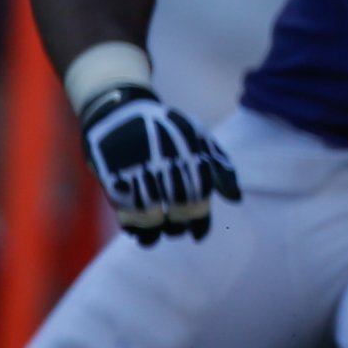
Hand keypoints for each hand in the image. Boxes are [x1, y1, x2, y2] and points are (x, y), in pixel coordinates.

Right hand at [78, 86, 238, 243]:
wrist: (119, 109)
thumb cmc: (167, 129)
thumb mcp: (199, 138)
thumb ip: (220, 167)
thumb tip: (236, 199)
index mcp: (190, 156)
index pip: (199, 200)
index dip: (199, 222)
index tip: (197, 235)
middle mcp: (165, 165)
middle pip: (175, 210)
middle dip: (177, 227)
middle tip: (175, 231)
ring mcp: (138, 170)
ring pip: (149, 215)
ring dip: (151, 233)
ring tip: (151, 239)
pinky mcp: (112, 175)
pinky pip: (123, 209)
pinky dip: (130, 224)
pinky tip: (133, 229)